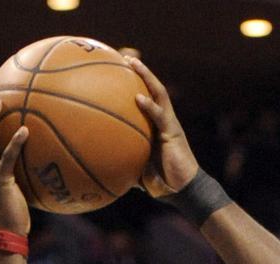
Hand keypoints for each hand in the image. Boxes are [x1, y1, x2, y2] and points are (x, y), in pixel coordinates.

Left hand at [127, 58, 199, 196]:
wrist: (183, 190)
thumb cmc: (161, 182)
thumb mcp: (135, 169)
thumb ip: (121, 162)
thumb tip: (96, 167)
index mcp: (154, 125)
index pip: (145, 97)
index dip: (134, 83)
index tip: (117, 70)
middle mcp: (163, 119)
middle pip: (152, 88)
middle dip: (140, 71)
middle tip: (124, 56)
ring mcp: (169, 124)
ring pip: (159, 93)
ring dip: (146, 76)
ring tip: (132, 63)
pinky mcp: (173, 132)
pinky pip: (160, 116)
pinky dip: (149, 106)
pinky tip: (137, 98)